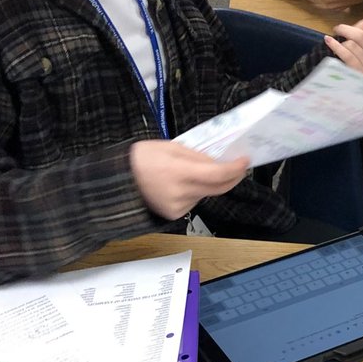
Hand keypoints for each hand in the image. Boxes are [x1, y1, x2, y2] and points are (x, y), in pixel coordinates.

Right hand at [129, 140, 250, 219]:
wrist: (117, 182)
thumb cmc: (142, 159)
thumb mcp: (170, 147)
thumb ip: (197, 155)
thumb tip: (219, 162)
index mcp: (178, 172)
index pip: (217, 174)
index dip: (235, 168)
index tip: (245, 160)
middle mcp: (180, 193)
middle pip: (219, 188)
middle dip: (233, 177)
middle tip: (239, 166)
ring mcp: (177, 207)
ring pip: (206, 194)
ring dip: (210, 183)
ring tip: (198, 172)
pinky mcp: (174, 215)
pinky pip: (195, 201)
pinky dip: (196, 192)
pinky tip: (183, 184)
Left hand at [324, 4, 362, 75]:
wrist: (347, 76)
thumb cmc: (356, 53)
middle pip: (362, 37)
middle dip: (347, 30)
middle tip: (339, 28)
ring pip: (352, 46)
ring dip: (341, 42)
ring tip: (338, 44)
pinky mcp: (359, 74)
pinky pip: (346, 55)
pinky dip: (336, 46)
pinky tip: (329, 41)